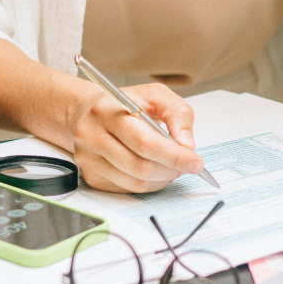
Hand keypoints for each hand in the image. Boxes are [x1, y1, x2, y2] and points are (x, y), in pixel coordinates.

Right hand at [70, 82, 203, 192]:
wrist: (87, 112)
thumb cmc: (126, 103)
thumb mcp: (155, 94)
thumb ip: (177, 113)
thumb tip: (187, 145)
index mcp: (107, 110)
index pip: (144, 142)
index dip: (173, 155)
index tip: (195, 161)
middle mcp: (91, 136)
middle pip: (140, 166)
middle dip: (171, 169)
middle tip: (188, 165)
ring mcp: (88, 159)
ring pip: (135, 182)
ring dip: (162, 179)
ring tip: (173, 166)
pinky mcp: (91, 176)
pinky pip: (127, 189)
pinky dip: (149, 184)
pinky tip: (156, 170)